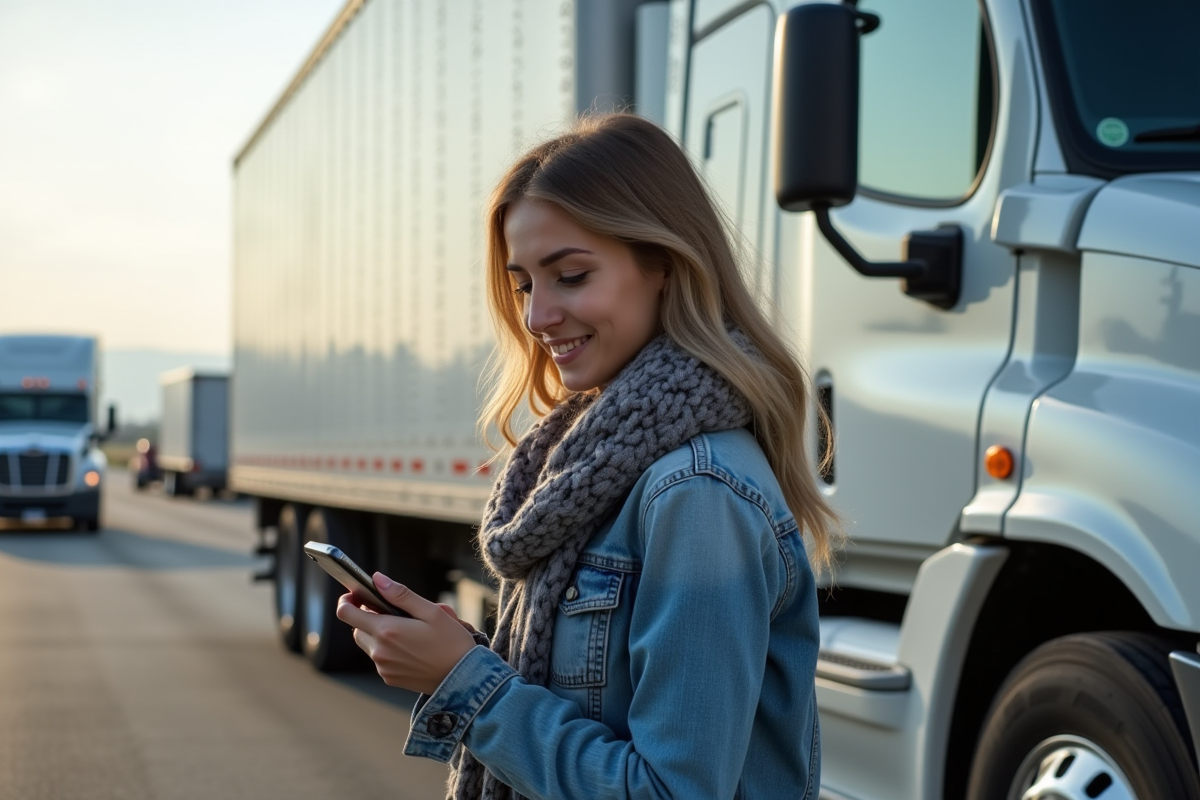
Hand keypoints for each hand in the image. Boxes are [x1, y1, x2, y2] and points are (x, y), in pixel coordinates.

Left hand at [335, 573, 475, 694]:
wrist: (464, 678)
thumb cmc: (451, 642)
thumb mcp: (432, 611)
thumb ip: (401, 594)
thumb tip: (377, 579)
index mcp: (387, 631)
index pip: (347, 613)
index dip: (347, 600)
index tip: (356, 594)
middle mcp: (380, 651)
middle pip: (357, 628)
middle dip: (367, 617)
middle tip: (392, 611)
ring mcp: (383, 667)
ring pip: (368, 644)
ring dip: (378, 633)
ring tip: (406, 630)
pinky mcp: (390, 678)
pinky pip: (380, 658)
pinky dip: (387, 649)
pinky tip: (411, 647)